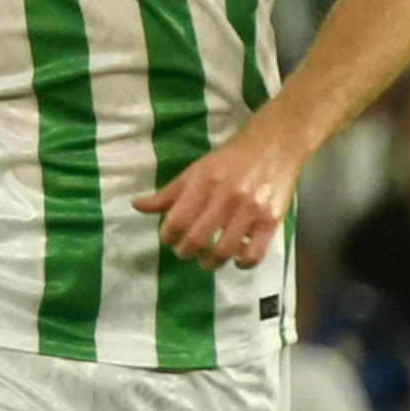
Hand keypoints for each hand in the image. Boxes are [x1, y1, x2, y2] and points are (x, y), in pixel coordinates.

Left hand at [132, 117, 303, 270]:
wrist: (272, 147)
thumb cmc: (229, 160)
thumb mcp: (195, 170)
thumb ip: (168, 193)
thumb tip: (137, 206)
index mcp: (203, 182)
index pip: (176, 220)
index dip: (167, 235)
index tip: (168, 237)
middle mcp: (226, 197)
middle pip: (197, 239)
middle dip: (185, 251)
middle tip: (183, 252)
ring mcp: (250, 210)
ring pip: (224, 250)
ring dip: (210, 262)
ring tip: (205, 261)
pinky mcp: (271, 221)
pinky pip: (254, 254)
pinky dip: (242, 264)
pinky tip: (235, 260)